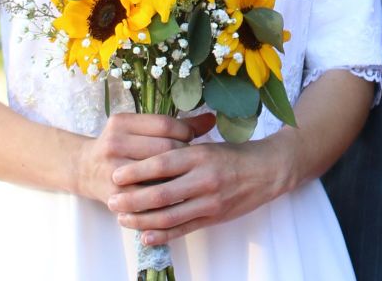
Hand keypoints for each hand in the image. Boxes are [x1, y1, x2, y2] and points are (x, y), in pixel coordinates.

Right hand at [74, 113, 215, 202]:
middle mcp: (114, 143)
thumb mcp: (142, 129)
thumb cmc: (124, 147)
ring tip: (183, 178)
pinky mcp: (115, 195)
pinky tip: (176, 196)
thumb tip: (211, 120)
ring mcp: (114, 171)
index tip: (190, 140)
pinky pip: (150, 200)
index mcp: (122, 122)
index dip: (185, 133)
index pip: (166, 125)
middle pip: (165, 150)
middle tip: (189, 162)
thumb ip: (177, 125)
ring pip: (160, 176)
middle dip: (184, 157)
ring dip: (177, 179)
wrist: (85, 170)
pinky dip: (166, 199)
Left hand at [107, 128, 299, 245]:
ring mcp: (210, 201)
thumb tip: (147, 151)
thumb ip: (181, 150)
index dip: (136, 171)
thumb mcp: (208, 145)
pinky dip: (163, 235)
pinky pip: (184, 229)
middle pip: (161, 193)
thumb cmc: (235, 155)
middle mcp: (204, 179)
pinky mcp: (215, 217)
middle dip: (132, 199)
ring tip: (122, 218)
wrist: (269, 170)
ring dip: (142, 220)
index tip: (116, 175)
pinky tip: (145, 236)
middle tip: (111, 200)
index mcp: (200, 155)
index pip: (162, 163)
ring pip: (169, 215)